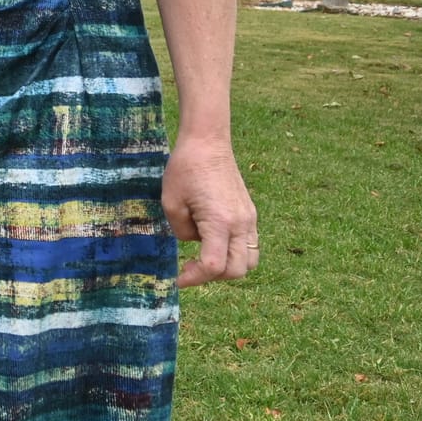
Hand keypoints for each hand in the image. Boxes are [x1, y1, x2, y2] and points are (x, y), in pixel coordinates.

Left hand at [162, 138, 258, 286]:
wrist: (208, 142)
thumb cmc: (184, 169)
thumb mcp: (171, 203)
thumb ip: (181, 232)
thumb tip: (193, 243)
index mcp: (220, 221)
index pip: (214, 265)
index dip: (195, 278)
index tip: (178, 278)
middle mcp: (241, 223)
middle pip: (237, 270)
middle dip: (213, 277)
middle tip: (189, 268)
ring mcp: (250, 218)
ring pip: (249, 261)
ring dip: (227, 267)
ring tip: (203, 258)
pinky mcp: (250, 213)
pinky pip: (249, 245)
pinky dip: (234, 253)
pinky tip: (213, 243)